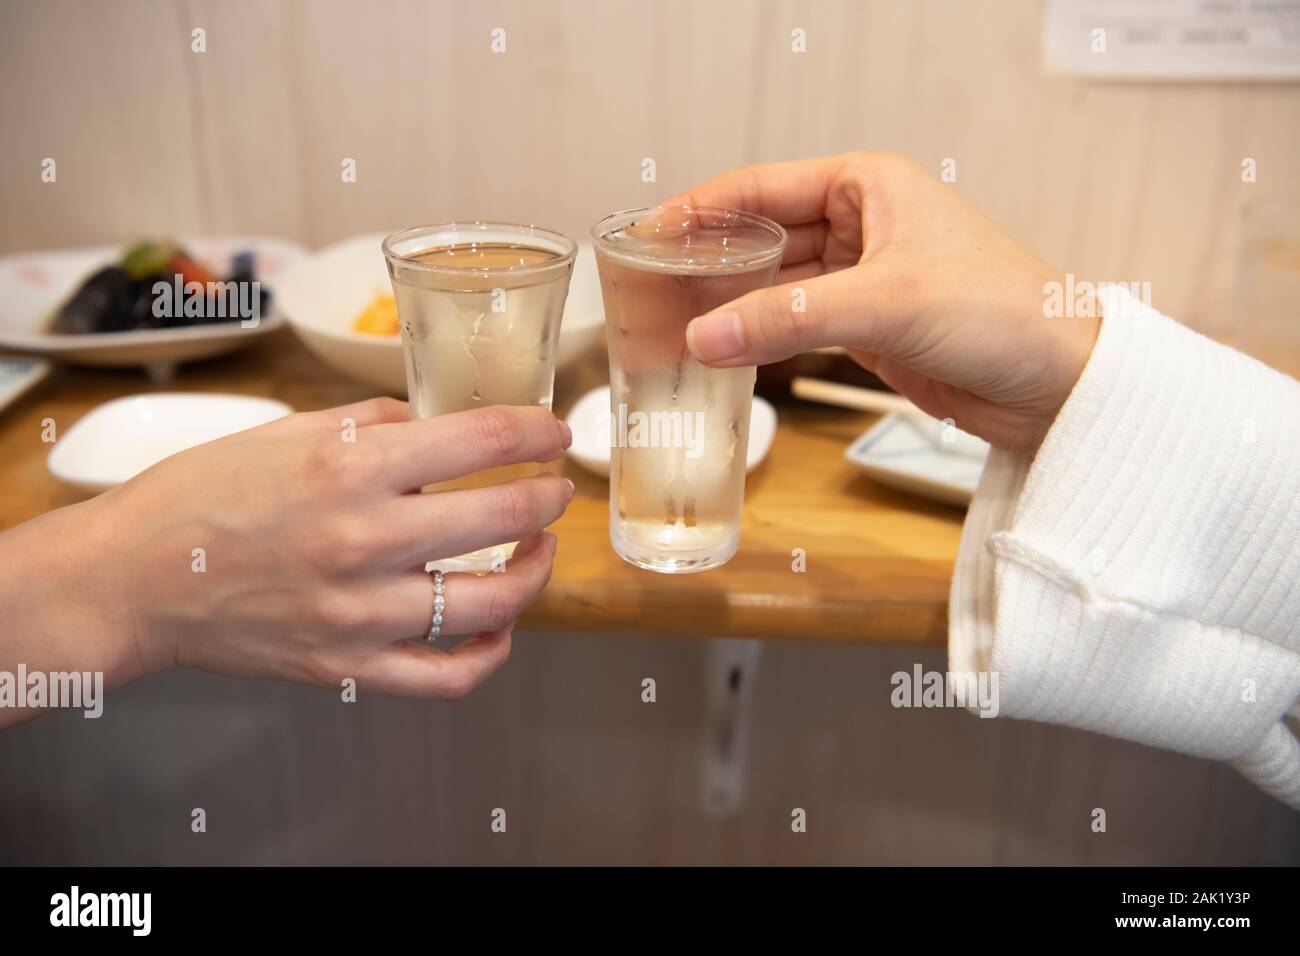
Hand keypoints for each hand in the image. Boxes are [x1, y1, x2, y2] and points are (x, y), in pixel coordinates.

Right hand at [47, 399, 572, 702]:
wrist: (134, 578)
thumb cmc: (202, 495)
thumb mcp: (286, 431)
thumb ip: (372, 424)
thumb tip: (432, 423)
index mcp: (351, 469)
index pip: (482, 440)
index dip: (536, 429)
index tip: (554, 430)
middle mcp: (365, 538)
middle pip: (504, 517)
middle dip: (548, 496)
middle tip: (556, 488)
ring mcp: (361, 610)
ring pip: (493, 602)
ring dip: (535, 573)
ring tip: (538, 551)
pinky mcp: (350, 664)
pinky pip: (449, 674)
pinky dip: (491, 653)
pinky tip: (502, 626)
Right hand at [671, 151, 1100, 450]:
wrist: (1062, 382)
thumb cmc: (1004, 312)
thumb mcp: (887, 304)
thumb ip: (788, 319)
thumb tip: (702, 337)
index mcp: (867, 185)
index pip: (759, 188)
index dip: (696, 211)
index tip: (641, 234)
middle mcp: (860, 223)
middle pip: (758, 236)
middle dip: (703, 262)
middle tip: (643, 288)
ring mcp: (861, 278)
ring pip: (771, 285)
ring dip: (726, 306)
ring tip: (666, 324)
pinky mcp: (866, 328)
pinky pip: (793, 325)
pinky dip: (757, 339)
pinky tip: (719, 351)